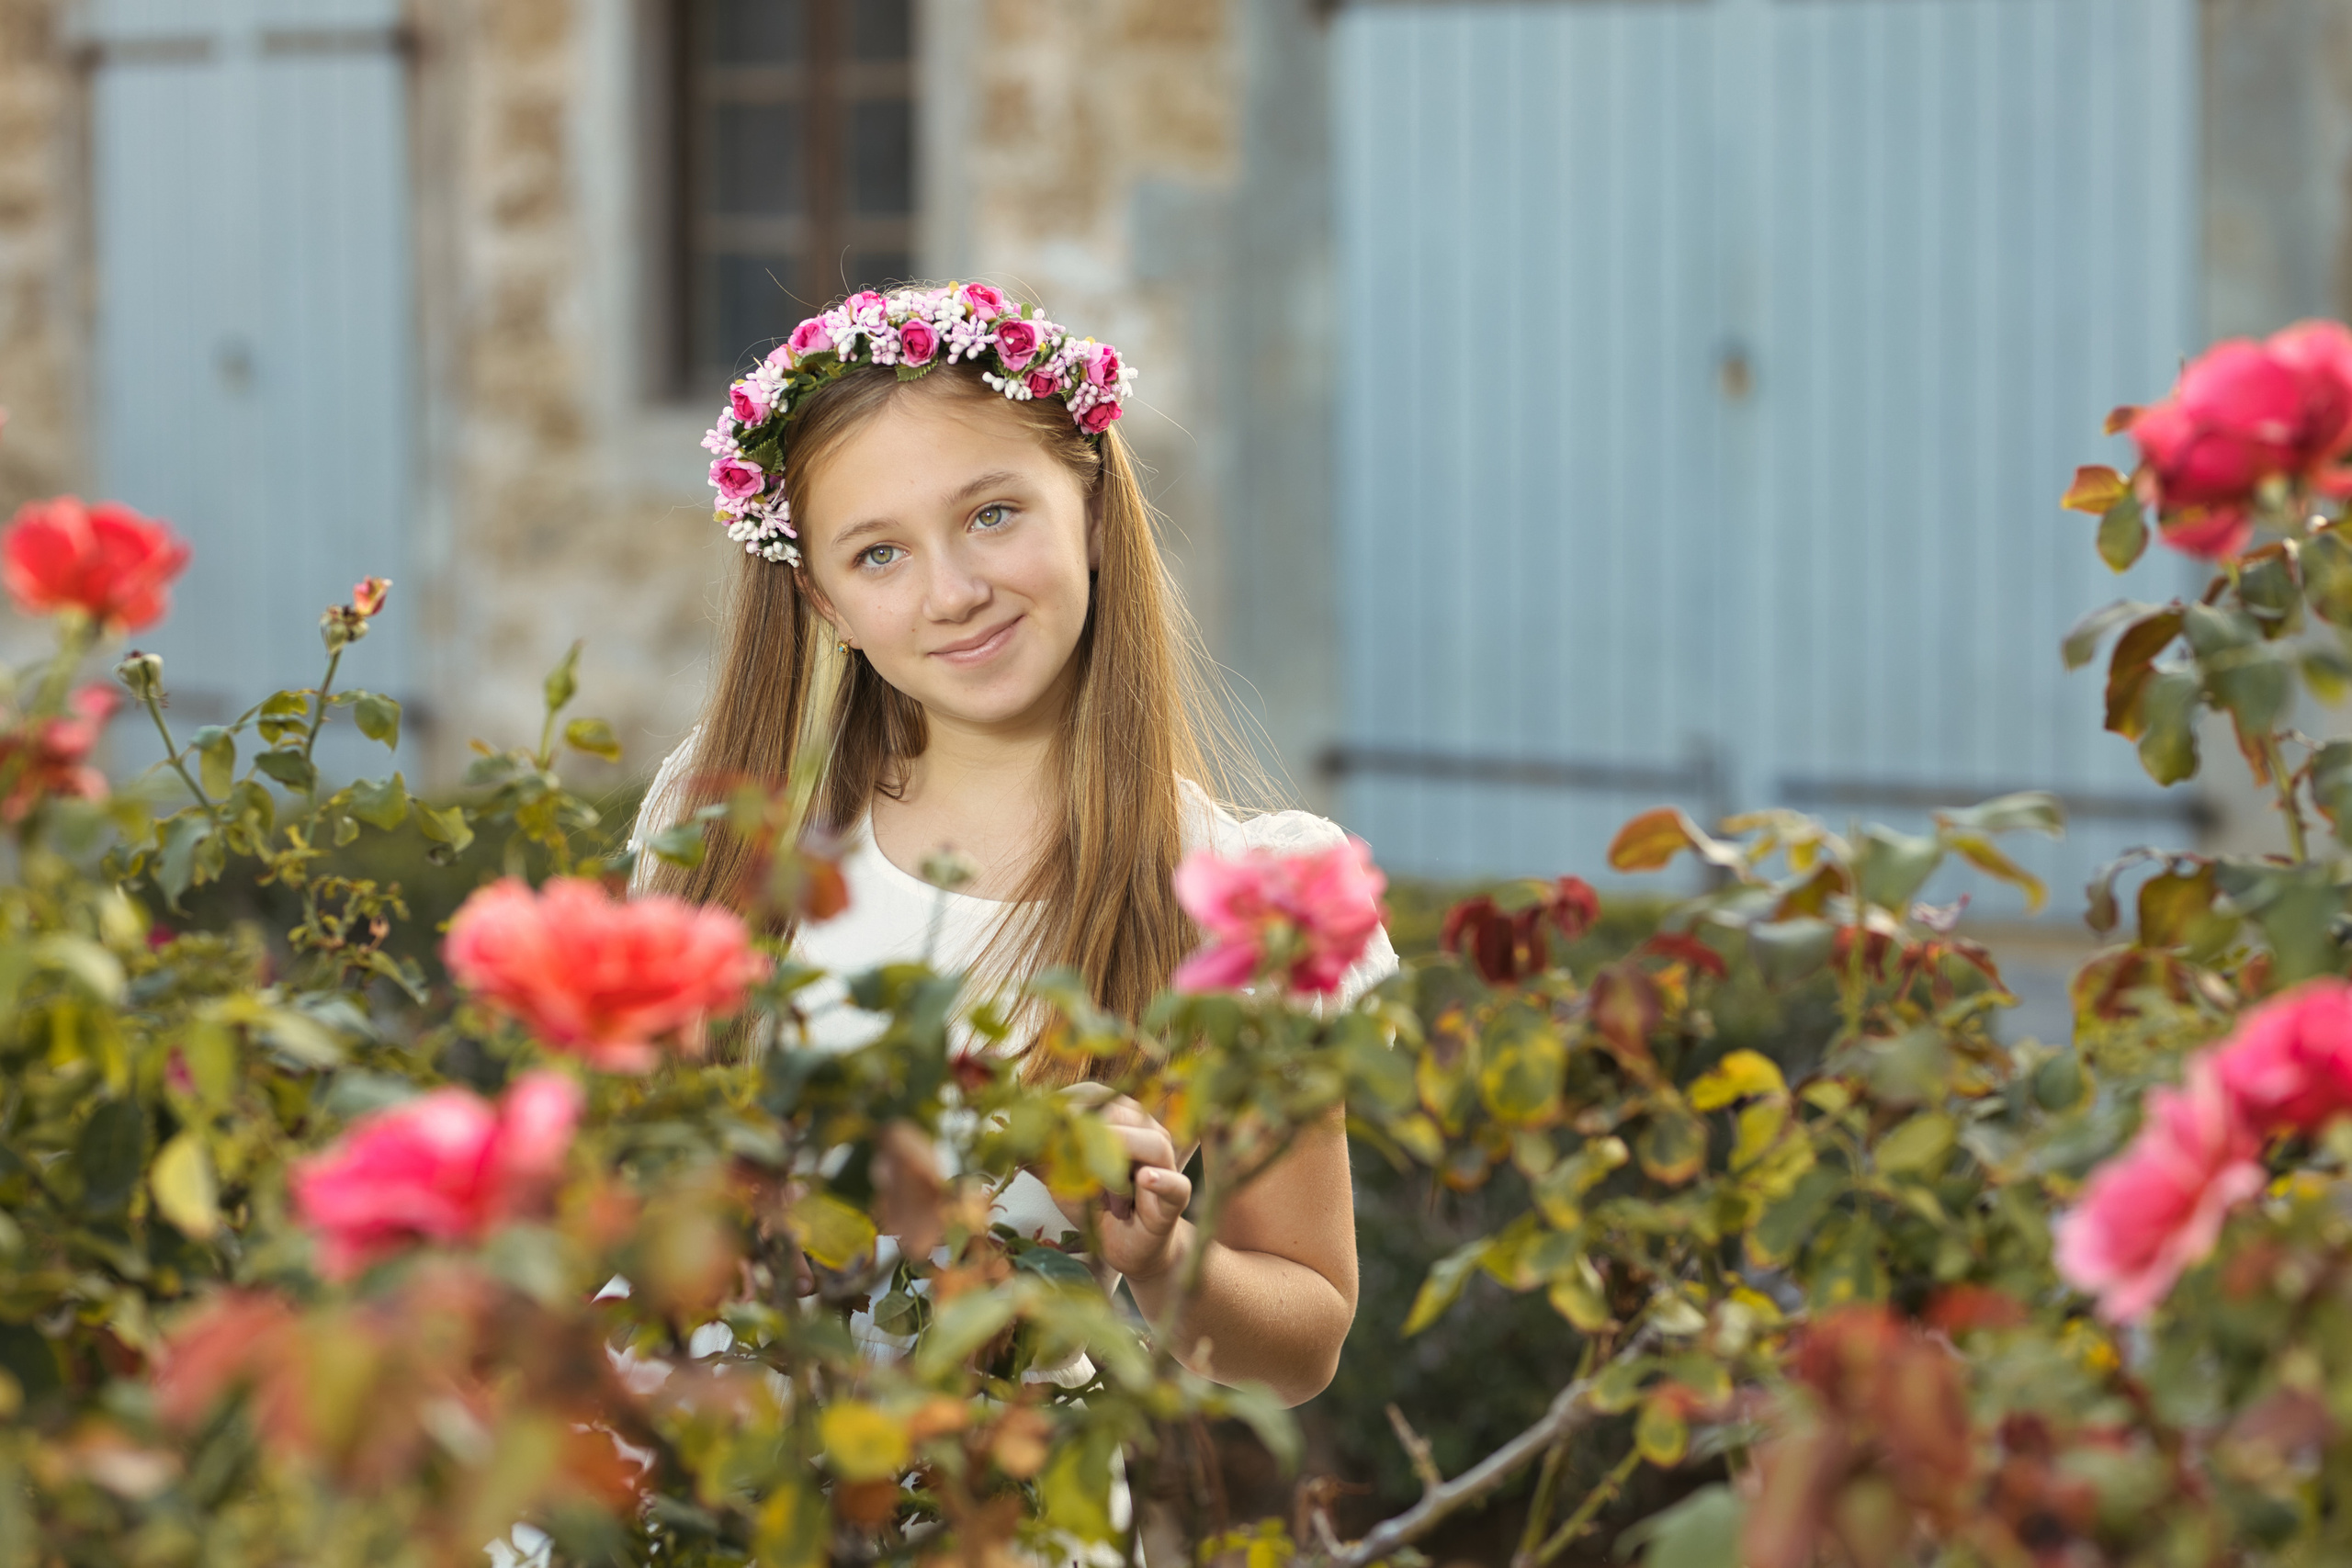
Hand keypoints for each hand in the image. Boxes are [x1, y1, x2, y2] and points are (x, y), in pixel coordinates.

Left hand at [1048, 1093, 1193, 1282]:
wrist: (1128, 1246)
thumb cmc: (1096, 1205)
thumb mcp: (1062, 1178)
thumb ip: (1044, 1156)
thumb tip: (1006, 1133)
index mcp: (1121, 1121)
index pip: (1096, 1096)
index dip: (1067, 1104)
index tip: (1035, 1115)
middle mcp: (1147, 1133)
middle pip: (1123, 1115)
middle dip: (1089, 1129)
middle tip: (1057, 1144)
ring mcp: (1165, 1163)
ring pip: (1151, 1142)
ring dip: (1119, 1152)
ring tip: (1092, 1167)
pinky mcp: (1176, 1197)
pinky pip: (1175, 1185)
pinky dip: (1160, 1180)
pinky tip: (1143, 1179)